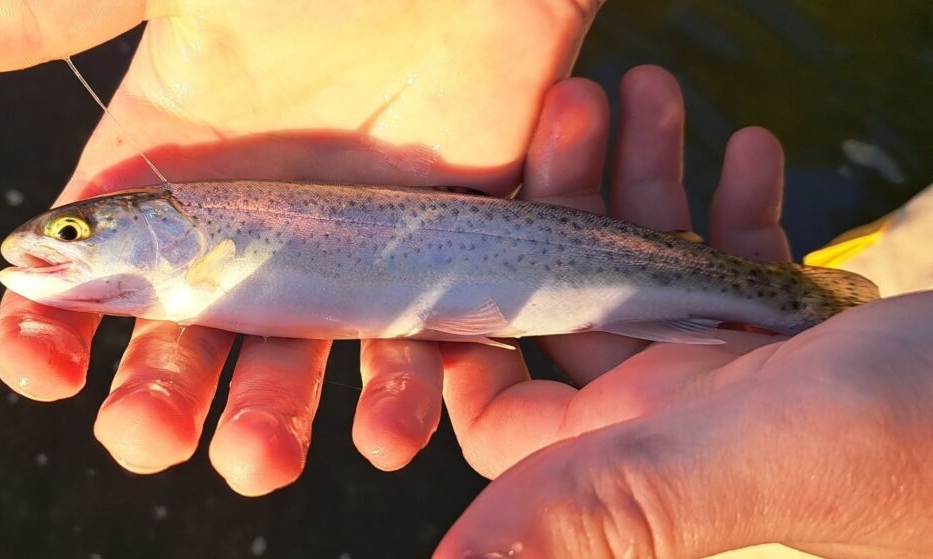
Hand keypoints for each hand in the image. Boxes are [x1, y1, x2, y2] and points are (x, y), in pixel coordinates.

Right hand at [0, 0, 600, 492]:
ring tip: (258, 460)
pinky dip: (403, 402)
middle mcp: (250, 226)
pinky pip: (417, 352)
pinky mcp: (433, 258)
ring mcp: (344, 249)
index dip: (54, 323)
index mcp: (172, 169)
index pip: (93, 269)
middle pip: (190, 343)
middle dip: (161, 401)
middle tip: (148, 433)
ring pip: (297, 367)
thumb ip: (58, 11)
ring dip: (272, 426)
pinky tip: (382, 429)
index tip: (41, 365)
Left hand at [435, 67, 932, 556]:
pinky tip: (752, 151)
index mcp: (633, 449)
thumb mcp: (735, 458)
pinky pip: (743, 259)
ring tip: (653, 92)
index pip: (504, 413)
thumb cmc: (908, 441)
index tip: (467, 238)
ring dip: (648, 178)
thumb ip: (601, 507)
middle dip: (569, 200)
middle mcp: (671, 415)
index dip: (468, 340)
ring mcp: (736, 371)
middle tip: (579, 105)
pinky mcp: (800, 338)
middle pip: (576, 303)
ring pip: (656, 266)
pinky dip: (737, 202)